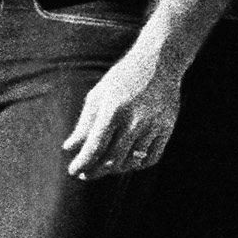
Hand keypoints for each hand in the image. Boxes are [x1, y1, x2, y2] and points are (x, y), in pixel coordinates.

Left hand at [62, 42, 183, 179]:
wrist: (159, 63)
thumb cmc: (122, 79)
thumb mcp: (97, 96)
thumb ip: (84, 124)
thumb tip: (70, 148)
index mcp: (113, 110)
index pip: (95, 147)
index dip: (82, 163)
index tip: (73, 170)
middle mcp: (135, 120)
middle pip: (112, 159)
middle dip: (95, 170)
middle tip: (84, 173)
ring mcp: (154, 125)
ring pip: (132, 161)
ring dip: (115, 169)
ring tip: (103, 167)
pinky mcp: (167, 128)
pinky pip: (152, 157)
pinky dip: (137, 165)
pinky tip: (127, 162)